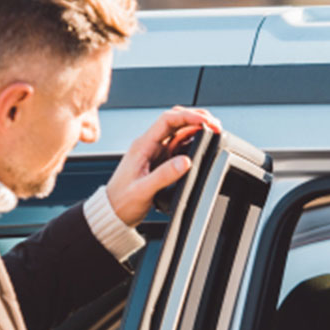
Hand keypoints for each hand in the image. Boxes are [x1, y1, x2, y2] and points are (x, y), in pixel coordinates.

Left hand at [104, 106, 222, 225]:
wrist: (113, 212)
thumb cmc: (122, 201)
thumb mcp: (143, 190)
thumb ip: (164, 175)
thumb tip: (186, 162)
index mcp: (143, 145)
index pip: (168, 120)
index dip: (189, 117)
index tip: (207, 122)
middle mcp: (149, 144)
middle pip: (176, 121)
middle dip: (196, 118)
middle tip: (216, 124)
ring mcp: (155, 152)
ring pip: (179, 131)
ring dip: (197, 128)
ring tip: (214, 131)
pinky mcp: (160, 161)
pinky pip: (179, 145)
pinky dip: (193, 141)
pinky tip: (202, 144)